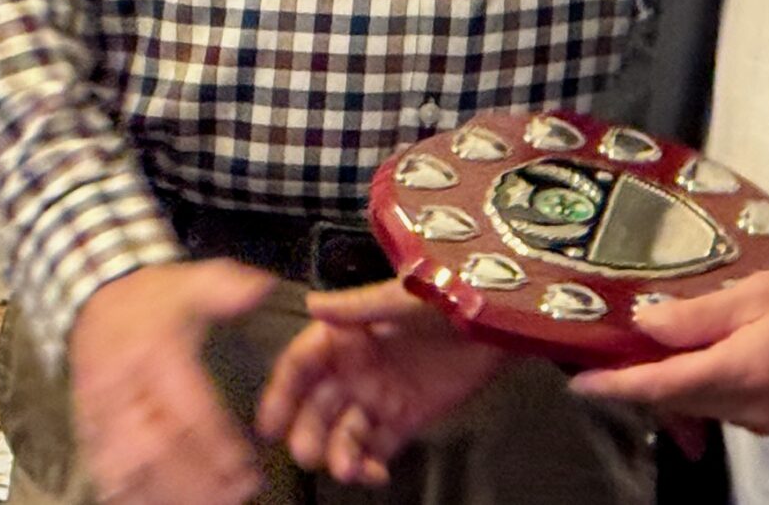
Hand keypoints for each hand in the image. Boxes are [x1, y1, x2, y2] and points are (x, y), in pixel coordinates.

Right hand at [68, 259, 276, 504]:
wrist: (94, 296)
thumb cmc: (152, 297)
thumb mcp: (192, 279)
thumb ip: (226, 287)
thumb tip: (261, 288)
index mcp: (153, 353)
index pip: (186, 408)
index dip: (215, 444)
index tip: (243, 467)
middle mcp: (123, 386)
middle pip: (155, 447)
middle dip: (195, 480)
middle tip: (234, 495)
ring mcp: (99, 411)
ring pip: (126, 467)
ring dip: (165, 494)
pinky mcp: (87, 426)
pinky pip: (102, 469)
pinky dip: (128, 494)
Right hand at [256, 279, 510, 484]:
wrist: (499, 319)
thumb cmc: (450, 296)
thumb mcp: (403, 297)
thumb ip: (358, 306)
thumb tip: (312, 304)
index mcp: (348, 334)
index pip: (302, 365)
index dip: (282, 392)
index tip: (269, 424)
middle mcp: (356, 368)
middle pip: (317, 407)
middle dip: (308, 433)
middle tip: (308, 454)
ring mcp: (380, 395)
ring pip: (344, 433)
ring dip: (339, 454)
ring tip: (347, 470)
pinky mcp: (406, 418)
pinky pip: (378, 447)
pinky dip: (370, 465)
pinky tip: (374, 473)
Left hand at [572, 265, 768, 436]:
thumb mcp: (764, 288)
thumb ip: (703, 312)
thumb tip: (648, 324)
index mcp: (744, 370)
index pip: (663, 386)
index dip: (618, 386)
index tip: (580, 384)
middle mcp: (753, 408)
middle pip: (679, 401)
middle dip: (642, 382)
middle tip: (612, 352)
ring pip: (704, 406)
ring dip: (676, 384)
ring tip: (655, 350)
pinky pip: (731, 408)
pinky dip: (709, 388)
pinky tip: (706, 360)